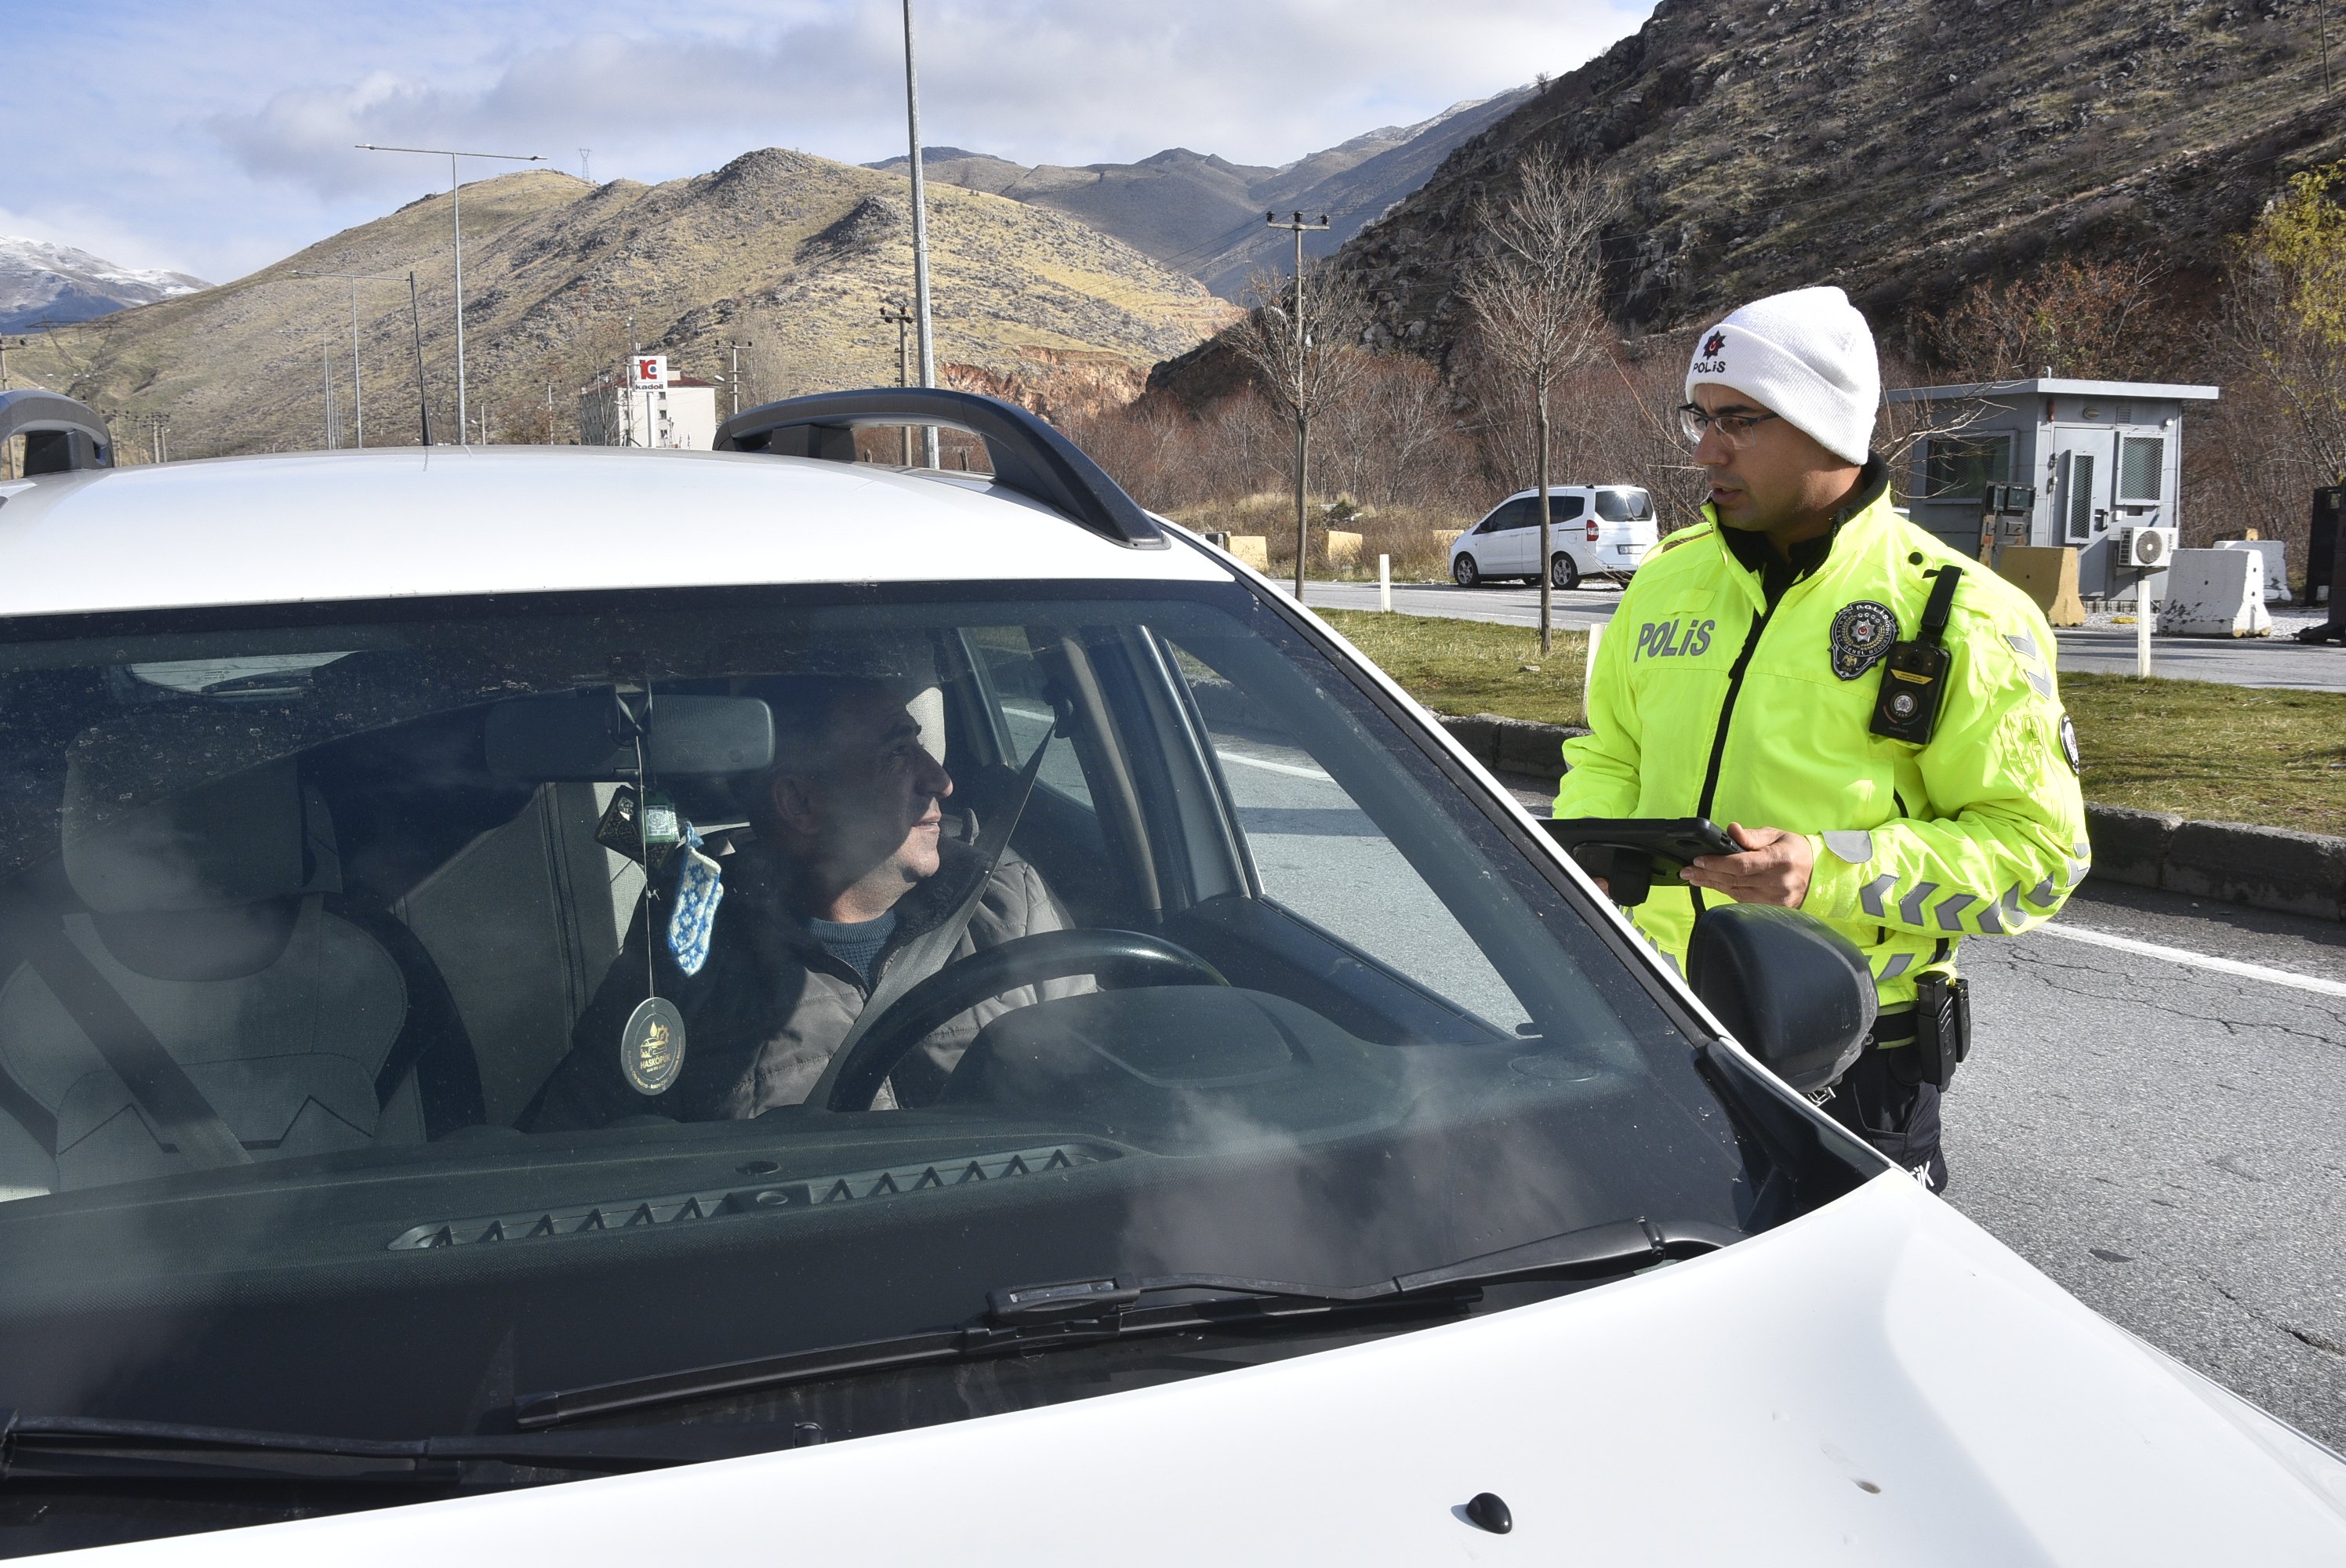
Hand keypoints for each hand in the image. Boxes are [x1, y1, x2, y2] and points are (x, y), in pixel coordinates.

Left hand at [1681, 822, 1811, 907]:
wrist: (1820, 875)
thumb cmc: (1796, 851)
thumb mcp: (1777, 835)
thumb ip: (1752, 836)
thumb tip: (1731, 830)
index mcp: (1779, 860)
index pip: (1742, 864)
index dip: (1717, 863)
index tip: (1698, 859)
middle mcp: (1778, 882)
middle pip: (1734, 880)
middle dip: (1707, 874)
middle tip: (1687, 870)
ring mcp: (1776, 898)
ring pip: (1735, 892)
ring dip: (1711, 884)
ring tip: (1693, 877)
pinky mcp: (1773, 908)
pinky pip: (1743, 900)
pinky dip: (1726, 891)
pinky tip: (1712, 885)